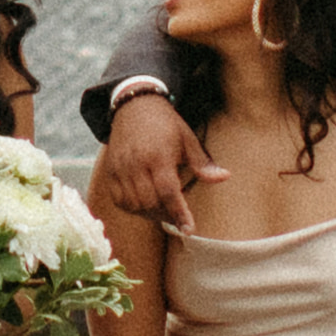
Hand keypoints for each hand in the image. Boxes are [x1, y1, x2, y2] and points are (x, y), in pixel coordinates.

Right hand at [88, 90, 204, 221]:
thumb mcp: (187, 139)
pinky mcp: (111, 171)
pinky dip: (133, 208)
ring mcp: (121, 168)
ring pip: (134, 204)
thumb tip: (224, 177)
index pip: (168, 192)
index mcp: (158, 156)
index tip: (189, 229)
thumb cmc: (165, 123)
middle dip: (166, 215)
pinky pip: (119, 200)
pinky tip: (145, 204)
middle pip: (150, 202)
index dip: (179, 213)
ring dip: (150, 213)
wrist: (135, 106)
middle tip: (178, 216)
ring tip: (163, 210)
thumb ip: (202, 163)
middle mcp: (136, 164)